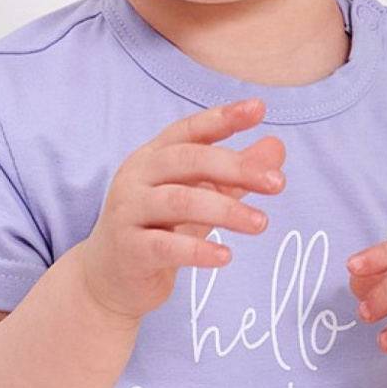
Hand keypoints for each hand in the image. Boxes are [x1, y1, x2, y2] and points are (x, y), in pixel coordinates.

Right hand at [77, 98, 286, 322]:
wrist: (109, 279)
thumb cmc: (158, 230)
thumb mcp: (198, 197)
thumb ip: (234, 174)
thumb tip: (277, 147)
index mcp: (153, 157)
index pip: (189, 130)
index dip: (222, 118)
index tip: (259, 108)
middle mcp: (137, 177)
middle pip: (189, 160)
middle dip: (236, 167)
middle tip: (277, 182)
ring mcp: (128, 212)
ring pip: (179, 201)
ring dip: (225, 210)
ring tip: (261, 223)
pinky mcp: (128, 250)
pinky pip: (165, 246)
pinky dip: (197, 251)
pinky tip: (225, 256)